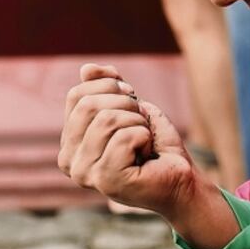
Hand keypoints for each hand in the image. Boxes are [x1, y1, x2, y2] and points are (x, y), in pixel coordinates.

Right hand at [59, 64, 199, 214]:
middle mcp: (68, 161)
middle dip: (126, 105)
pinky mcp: (106, 180)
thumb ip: (106, 86)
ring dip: (138, 123)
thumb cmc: (155, 144)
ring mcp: (84, 173)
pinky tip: (147, 156)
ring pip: (108, 119)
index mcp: (68, 143)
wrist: (181, 177)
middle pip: (89, 105)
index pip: (76, 96)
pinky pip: (125, 137)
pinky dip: (145, 138)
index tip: (132, 101)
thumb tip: (86, 68)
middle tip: (141, 124)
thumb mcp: (129, 105)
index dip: (110, 88)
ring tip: (144, 142)